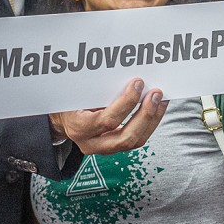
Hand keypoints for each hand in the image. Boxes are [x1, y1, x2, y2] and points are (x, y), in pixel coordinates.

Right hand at [53, 78, 167, 155]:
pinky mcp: (114, 148)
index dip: (126, 102)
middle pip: (125, 137)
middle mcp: (91, 143)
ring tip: (161, 99)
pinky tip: (156, 107)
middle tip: (156, 94)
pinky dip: (149, 122)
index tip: (138, 83)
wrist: (62, 119)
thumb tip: (128, 75)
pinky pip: (136, 139)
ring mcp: (104, 149)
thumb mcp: (77, 93)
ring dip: (152, 119)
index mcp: (79, 128)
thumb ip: (98, 88)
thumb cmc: (69, 102)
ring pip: (135, 141)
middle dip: (145, 115)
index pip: (108, 120)